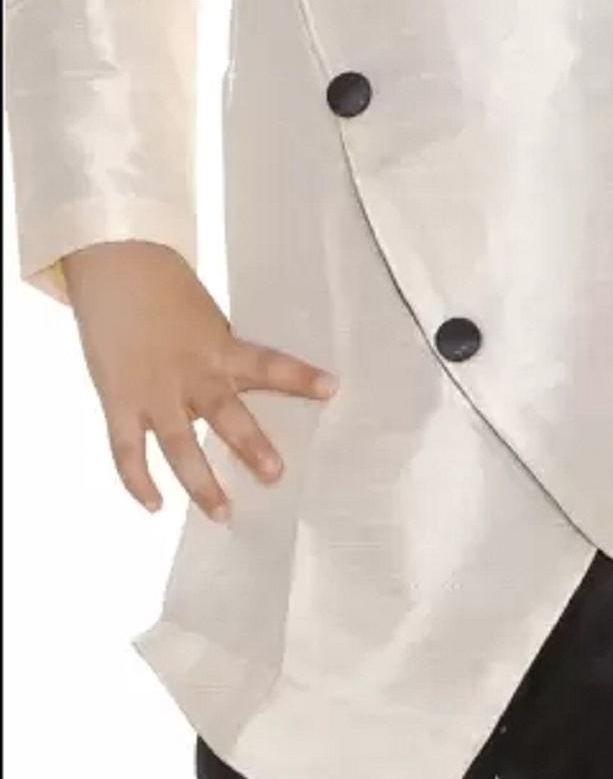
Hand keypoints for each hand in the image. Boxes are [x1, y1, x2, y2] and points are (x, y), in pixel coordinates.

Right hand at [61, 240, 338, 521]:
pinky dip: (137, 481)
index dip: (299, 377)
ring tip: (223, 512)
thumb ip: (222, 353)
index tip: (333, 389)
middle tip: (274, 475)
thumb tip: (246, 386)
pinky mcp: (117, 402)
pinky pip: (127, 450)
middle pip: (224, 413)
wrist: (114, 266)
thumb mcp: (206, 316)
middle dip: (250, 445)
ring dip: (200, 482)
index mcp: (217, 345)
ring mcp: (152, 391)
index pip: (266, 363)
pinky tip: (154, 505)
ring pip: (178, 444)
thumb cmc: (166, 288)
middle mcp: (189, 372)